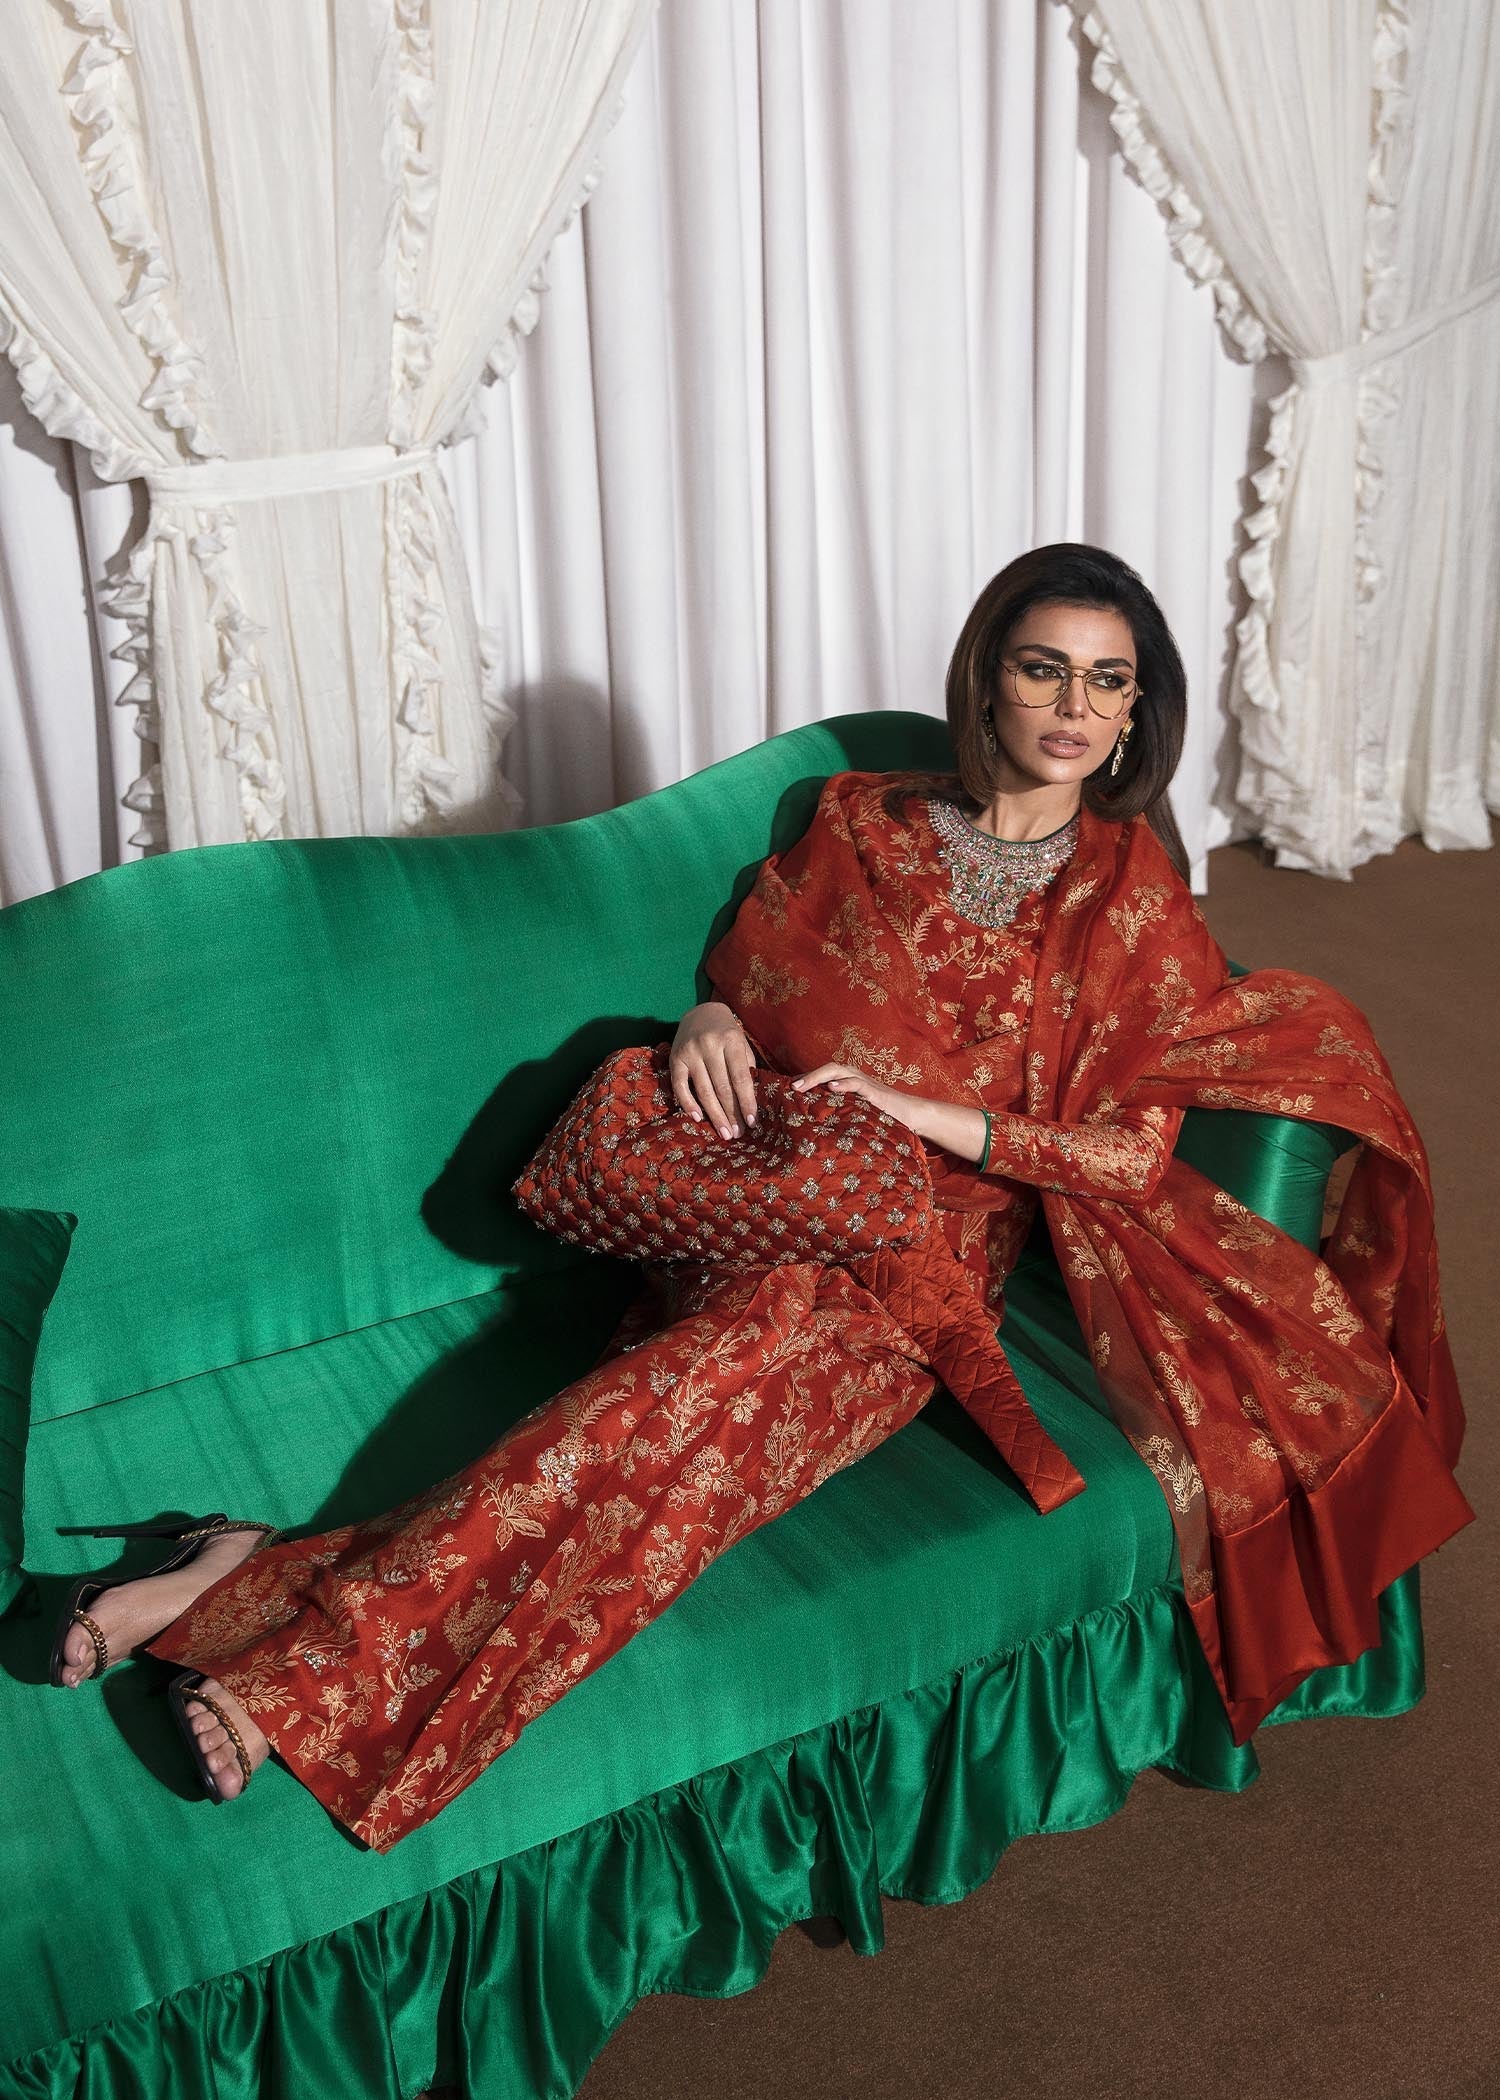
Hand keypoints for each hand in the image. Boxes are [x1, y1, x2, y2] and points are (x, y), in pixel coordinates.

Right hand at [670, 1002, 757, 1138]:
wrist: (701, 1013)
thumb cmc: (727, 1034)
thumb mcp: (742, 1043)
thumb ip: (746, 1067)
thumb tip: (750, 1102)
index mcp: (731, 1040)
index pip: (740, 1078)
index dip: (747, 1102)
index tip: (752, 1122)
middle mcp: (709, 1045)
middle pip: (722, 1087)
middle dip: (731, 1113)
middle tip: (737, 1134)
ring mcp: (690, 1052)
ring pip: (703, 1090)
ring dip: (714, 1114)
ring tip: (724, 1132)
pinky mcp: (675, 1058)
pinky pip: (679, 1086)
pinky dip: (688, 1103)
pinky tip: (698, 1118)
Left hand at [790, 1063, 932, 1137]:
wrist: (910, 1115)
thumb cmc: (881, 1114)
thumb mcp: (855, 1111)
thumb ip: (838, 1110)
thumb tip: (813, 1122)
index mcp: (848, 1081)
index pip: (822, 1075)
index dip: (804, 1079)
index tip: (785, 1090)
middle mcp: (854, 1077)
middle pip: (826, 1068)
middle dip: (807, 1077)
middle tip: (789, 1088)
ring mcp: (865, 1082)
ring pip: (837, 1071)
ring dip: (817, 1077)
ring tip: (801, 1086)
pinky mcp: (875, 1092)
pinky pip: (857, 1084)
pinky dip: (844, 1083)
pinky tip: (832, 1088)